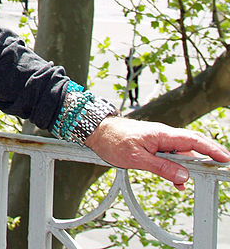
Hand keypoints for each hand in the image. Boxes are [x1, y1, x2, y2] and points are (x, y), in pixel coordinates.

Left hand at [85, 116, 229, 190]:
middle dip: (209, 155)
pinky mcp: (153, 146)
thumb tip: (183, 177)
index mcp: (162, 134)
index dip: (211, 149)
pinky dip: (177, 168)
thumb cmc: (114, 140)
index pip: (193, 140)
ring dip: (190, 166)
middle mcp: (164, 135)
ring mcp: (159, 140)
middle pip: (192, 145)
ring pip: (182, 153)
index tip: (224, 158)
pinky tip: (178, 182)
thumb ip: (161, 167)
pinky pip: (171, 156)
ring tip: (197, 181)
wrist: (97, 131)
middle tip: (221, 168)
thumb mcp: (137, 158)